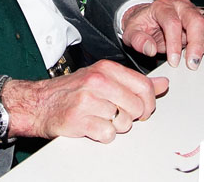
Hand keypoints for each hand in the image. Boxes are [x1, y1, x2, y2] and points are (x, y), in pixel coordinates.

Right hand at [0, 60, 168, 141]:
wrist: (40, 103)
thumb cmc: (72, 91)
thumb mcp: (104, 78)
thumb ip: (134, 82)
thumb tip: (163, 84)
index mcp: (106, 68)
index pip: (144, 86)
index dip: (148, 103)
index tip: (143, 109)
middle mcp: (98, 81)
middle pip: (136, 107)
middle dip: (132, 117)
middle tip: (117, 114)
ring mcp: (88, 100)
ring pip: (124, 123)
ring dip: (116, 126)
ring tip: (101, 118)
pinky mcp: (79, 119)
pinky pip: (108, 135)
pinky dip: (103, 135)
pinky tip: (92, 126)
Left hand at [121, 0, 203, 68]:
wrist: (149, 17)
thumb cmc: (142, 25)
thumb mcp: (131, 32)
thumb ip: (137, 40)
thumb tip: (149, 49)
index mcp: (162, 7)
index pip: (172, 23)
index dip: (174, 44)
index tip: (174, 62)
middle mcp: (181, 6)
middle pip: (197, 21)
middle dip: (197, 45)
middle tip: (192, 64)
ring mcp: (195, 11)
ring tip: (196, 56)